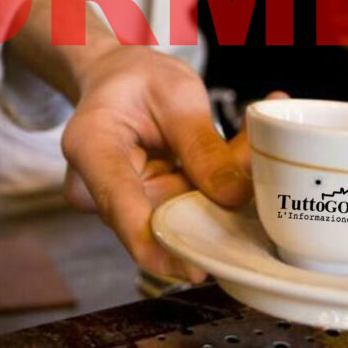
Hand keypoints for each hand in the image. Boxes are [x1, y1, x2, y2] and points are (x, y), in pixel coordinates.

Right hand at [61, 45, 286, 279]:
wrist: (115, 80)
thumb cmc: (136, 79)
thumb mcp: (175, 94)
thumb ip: (202, 145)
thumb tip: (235, 197)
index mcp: (90, 147)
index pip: (120, 206)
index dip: (156, 246)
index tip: (195, 268)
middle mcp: (96, 187)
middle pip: (161, 215)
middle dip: (213, 201)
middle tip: (257, 156)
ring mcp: (118, 203)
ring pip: (180, 214)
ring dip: (218, 188)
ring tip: (247, 139)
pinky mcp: (142, 208)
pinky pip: (184, 208)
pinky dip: (212, 186)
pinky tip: (238, 149)